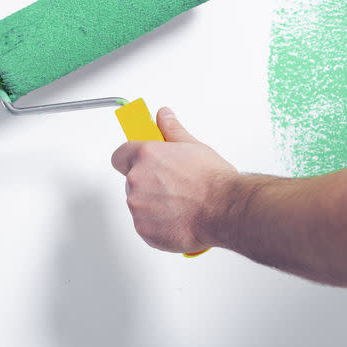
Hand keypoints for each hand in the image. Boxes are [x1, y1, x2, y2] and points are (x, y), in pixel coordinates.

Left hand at [111, 107, 237, 253]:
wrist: (226, 208)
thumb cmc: (214, 181)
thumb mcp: (194, 146)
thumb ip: (171, 130)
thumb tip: (164, 116)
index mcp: (146, 155)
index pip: (120, 155)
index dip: (132, 160)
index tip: (143, 163)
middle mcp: (137, 180)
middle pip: (132, 181)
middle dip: (149, 184)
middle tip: (173, 186)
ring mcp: (138, 206)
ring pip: (139, 205)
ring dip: (154, 205)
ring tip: (180, 203)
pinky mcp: (144, 229)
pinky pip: (145, 225)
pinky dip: (158, 225)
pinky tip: (178, 218)